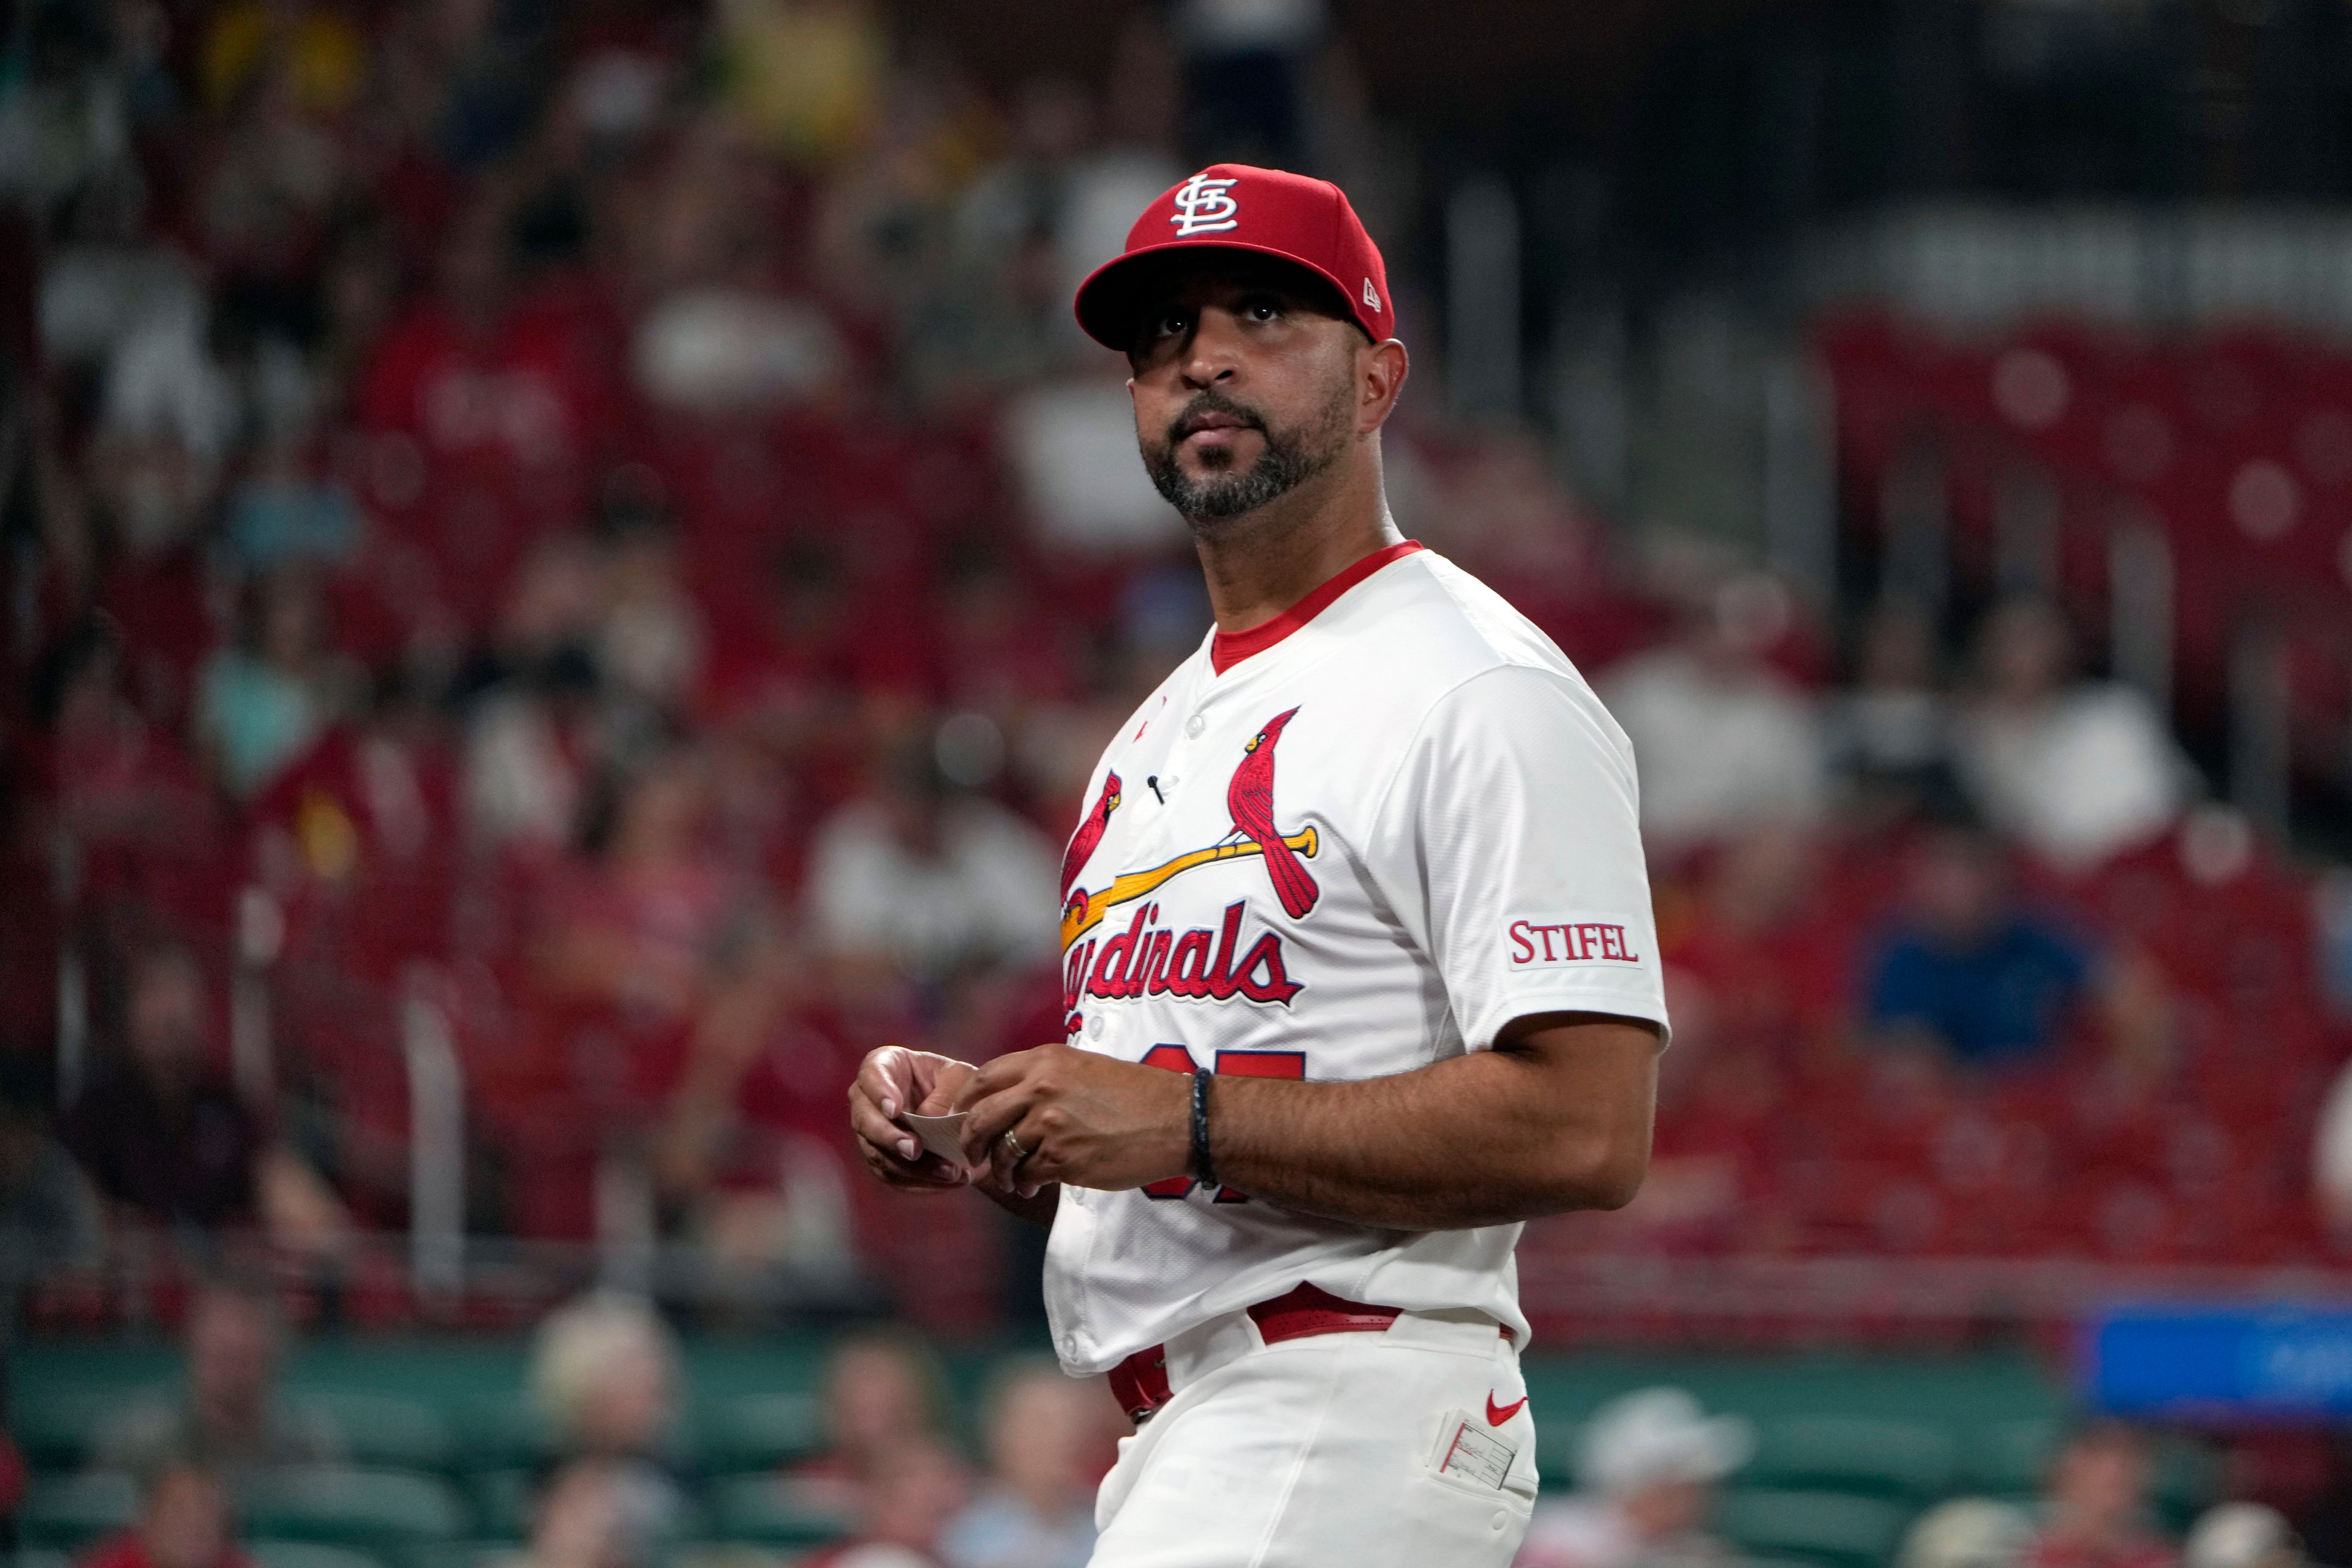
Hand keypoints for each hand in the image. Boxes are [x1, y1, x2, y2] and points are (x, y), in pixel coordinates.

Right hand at [848, 1046, 977, 1192]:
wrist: (963, 1115)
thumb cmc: (957, 1084)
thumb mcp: (961, 1078)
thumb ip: (945, 1094)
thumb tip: (925, 1120)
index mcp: (884, 1065)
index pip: (872, 1074)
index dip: (879, 1092)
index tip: (894, 1110)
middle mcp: (868, 1100)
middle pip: (864, 1120)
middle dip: (889, 1138)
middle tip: (915, 1150)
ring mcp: (871, 1133)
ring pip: (877, 1154)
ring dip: (911, 1168)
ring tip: (949, 1172)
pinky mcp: (882, 1160)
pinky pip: (892, 1177)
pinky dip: (920, 1183)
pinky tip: (948, 1181)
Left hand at [956, 1044, 1191, 1198]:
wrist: (1178, 1120)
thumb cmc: (1136, 1095)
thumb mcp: (1084, 1068)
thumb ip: (1043, 1079)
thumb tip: (1005, 1103)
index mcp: (1045, 1060)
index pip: (983, 1078)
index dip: (962, 1102)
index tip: (959, 1118)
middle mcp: (1041, 1087)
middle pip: (980, 1117)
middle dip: (969, 1141)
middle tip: (972, 1156)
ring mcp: (1050, 1123)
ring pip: (1002, 1151)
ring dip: (1000, 1170)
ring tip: (1012, 1178)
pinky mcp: (1063, 1157)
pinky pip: (1026, 1174)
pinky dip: (1025, 1183)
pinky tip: (1033, 1186)